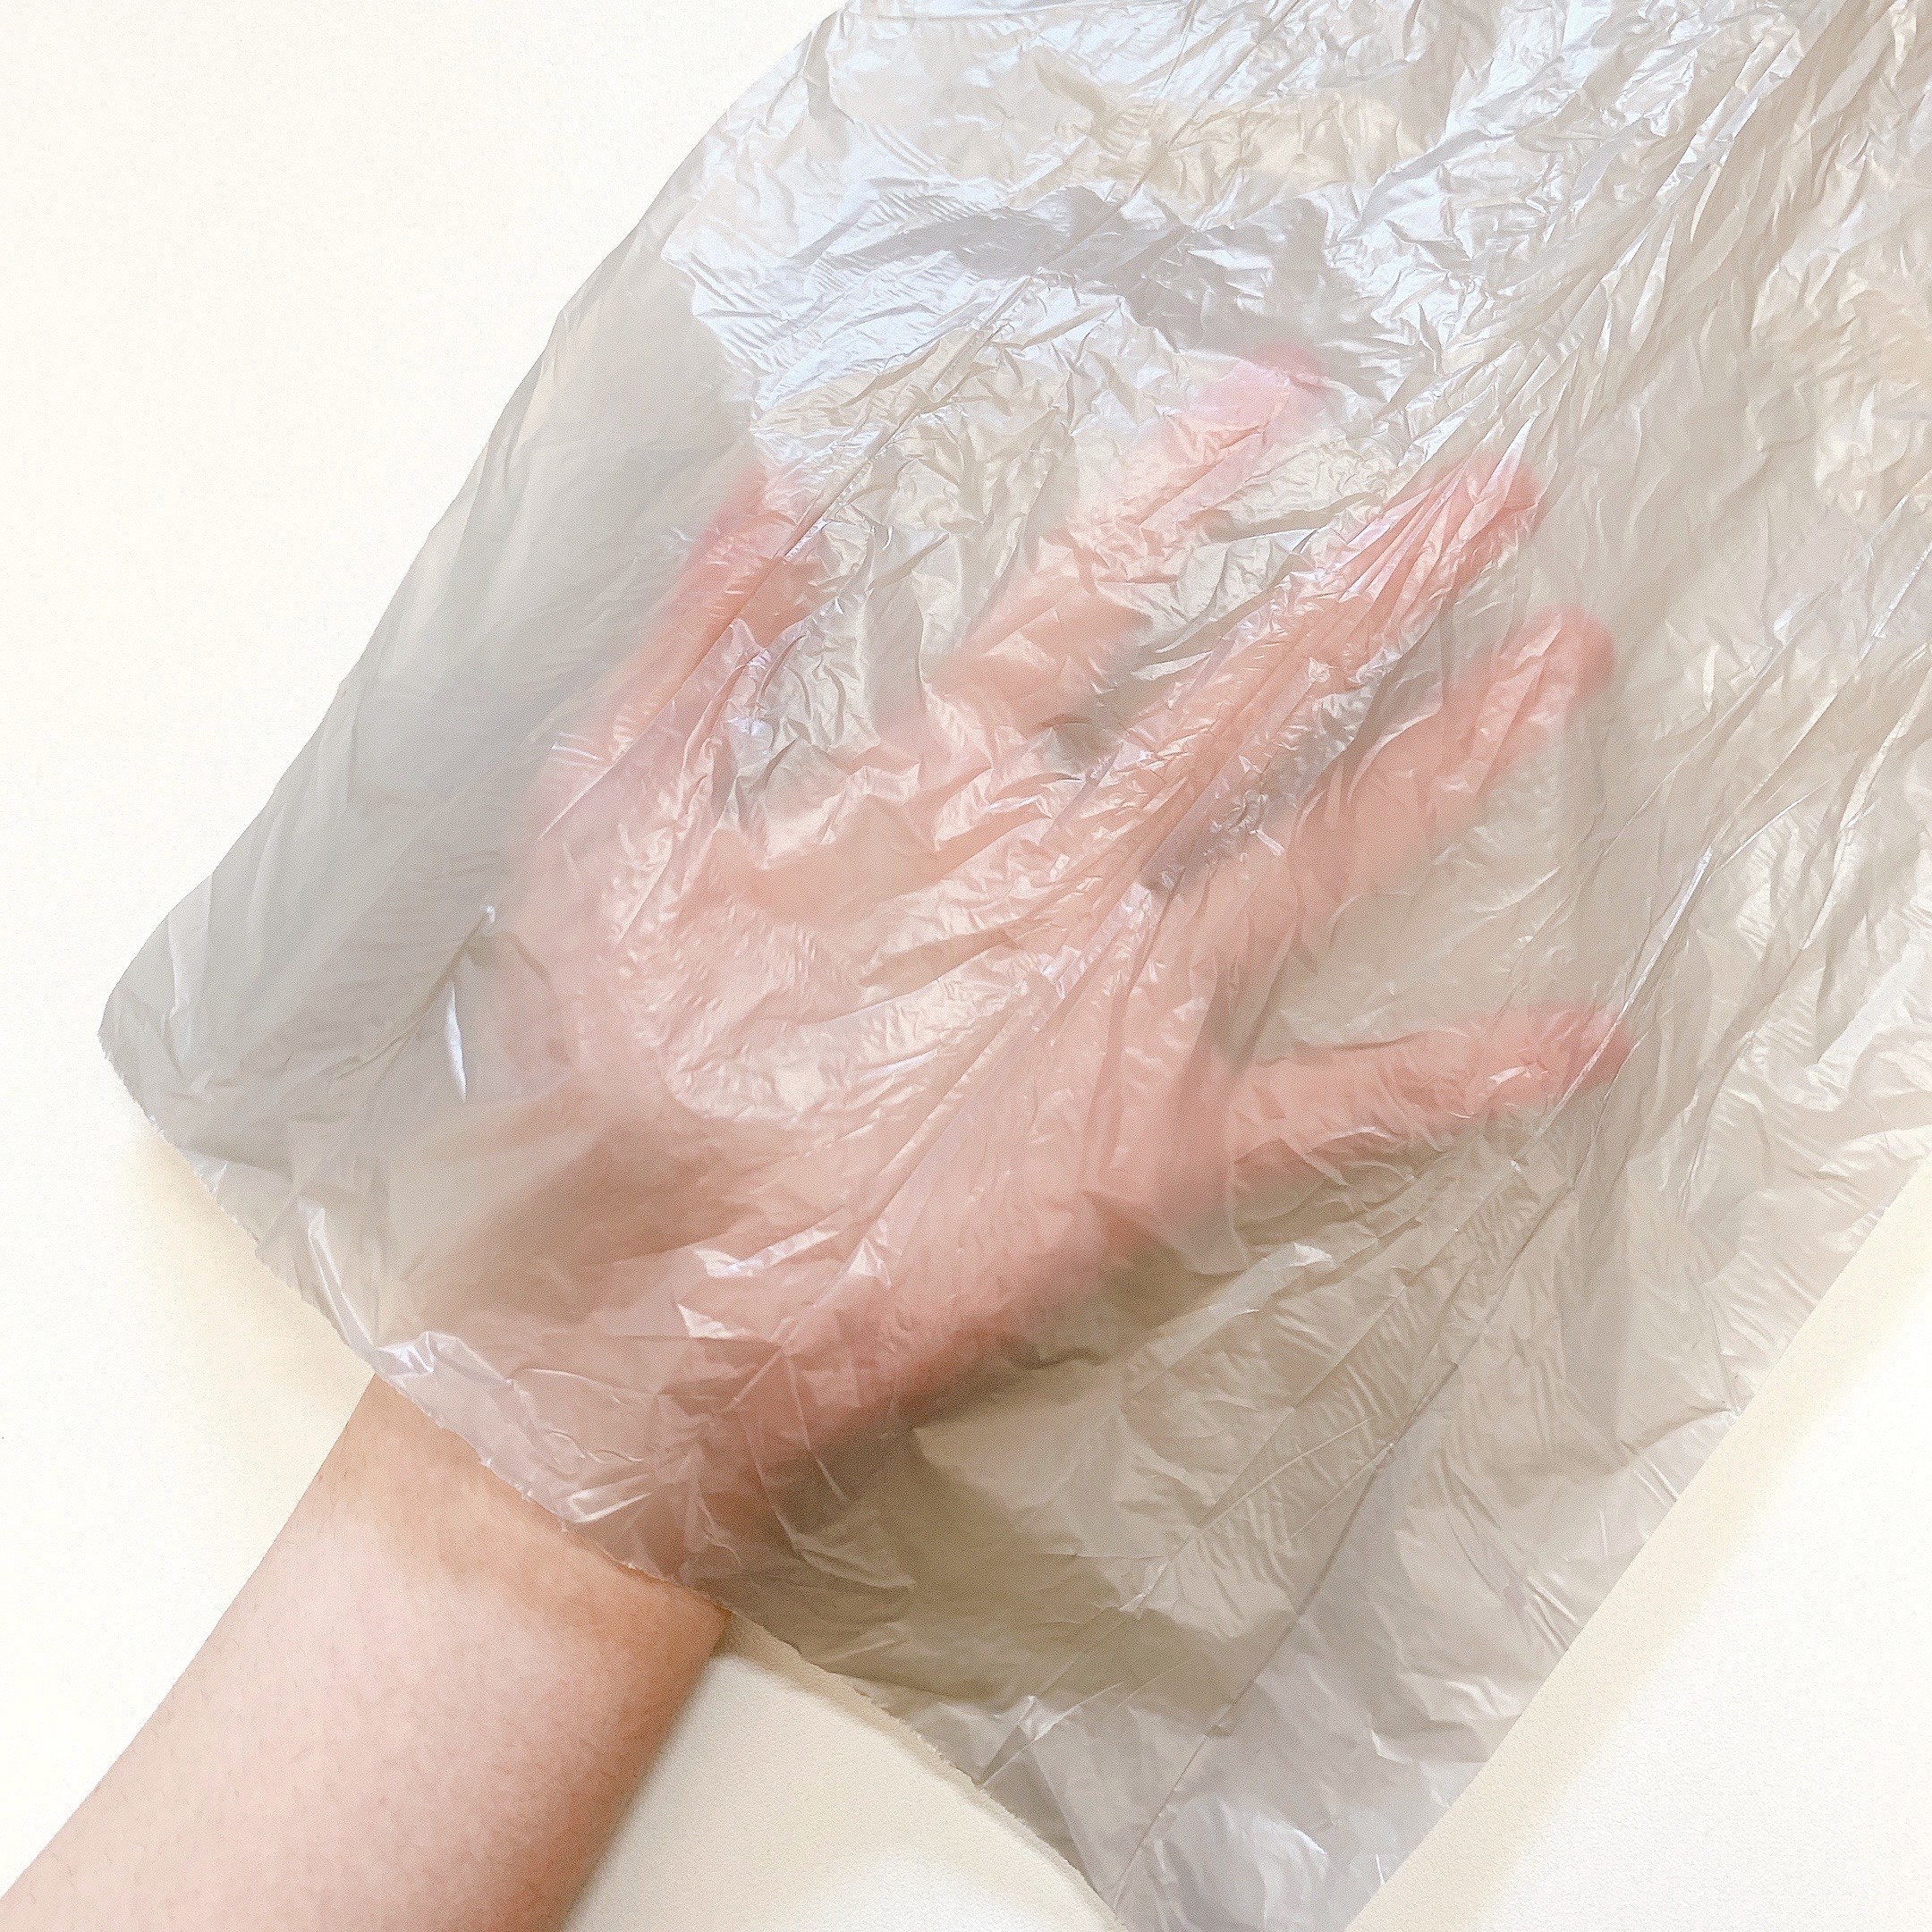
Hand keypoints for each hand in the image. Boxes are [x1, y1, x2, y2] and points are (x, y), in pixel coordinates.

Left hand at [452, 354, 1624, 1573]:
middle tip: (1490, 494)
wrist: (646, 1288)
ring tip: (1558, 662)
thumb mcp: (614, 822)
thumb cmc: (608, 1060)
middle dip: (1364, 593)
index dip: (1170, 499)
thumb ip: (696, 655)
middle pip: (1243, 702)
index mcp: (941, 787)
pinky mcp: (1158, 1139)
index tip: (1271, 394)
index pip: (1081, 606)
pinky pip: (1333, 1101)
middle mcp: (1062, 872)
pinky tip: (1576, 1035)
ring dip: (1440, 766)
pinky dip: (1450, 1076)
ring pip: (1315, 858)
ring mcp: (1124, 1002)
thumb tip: (774, 488)